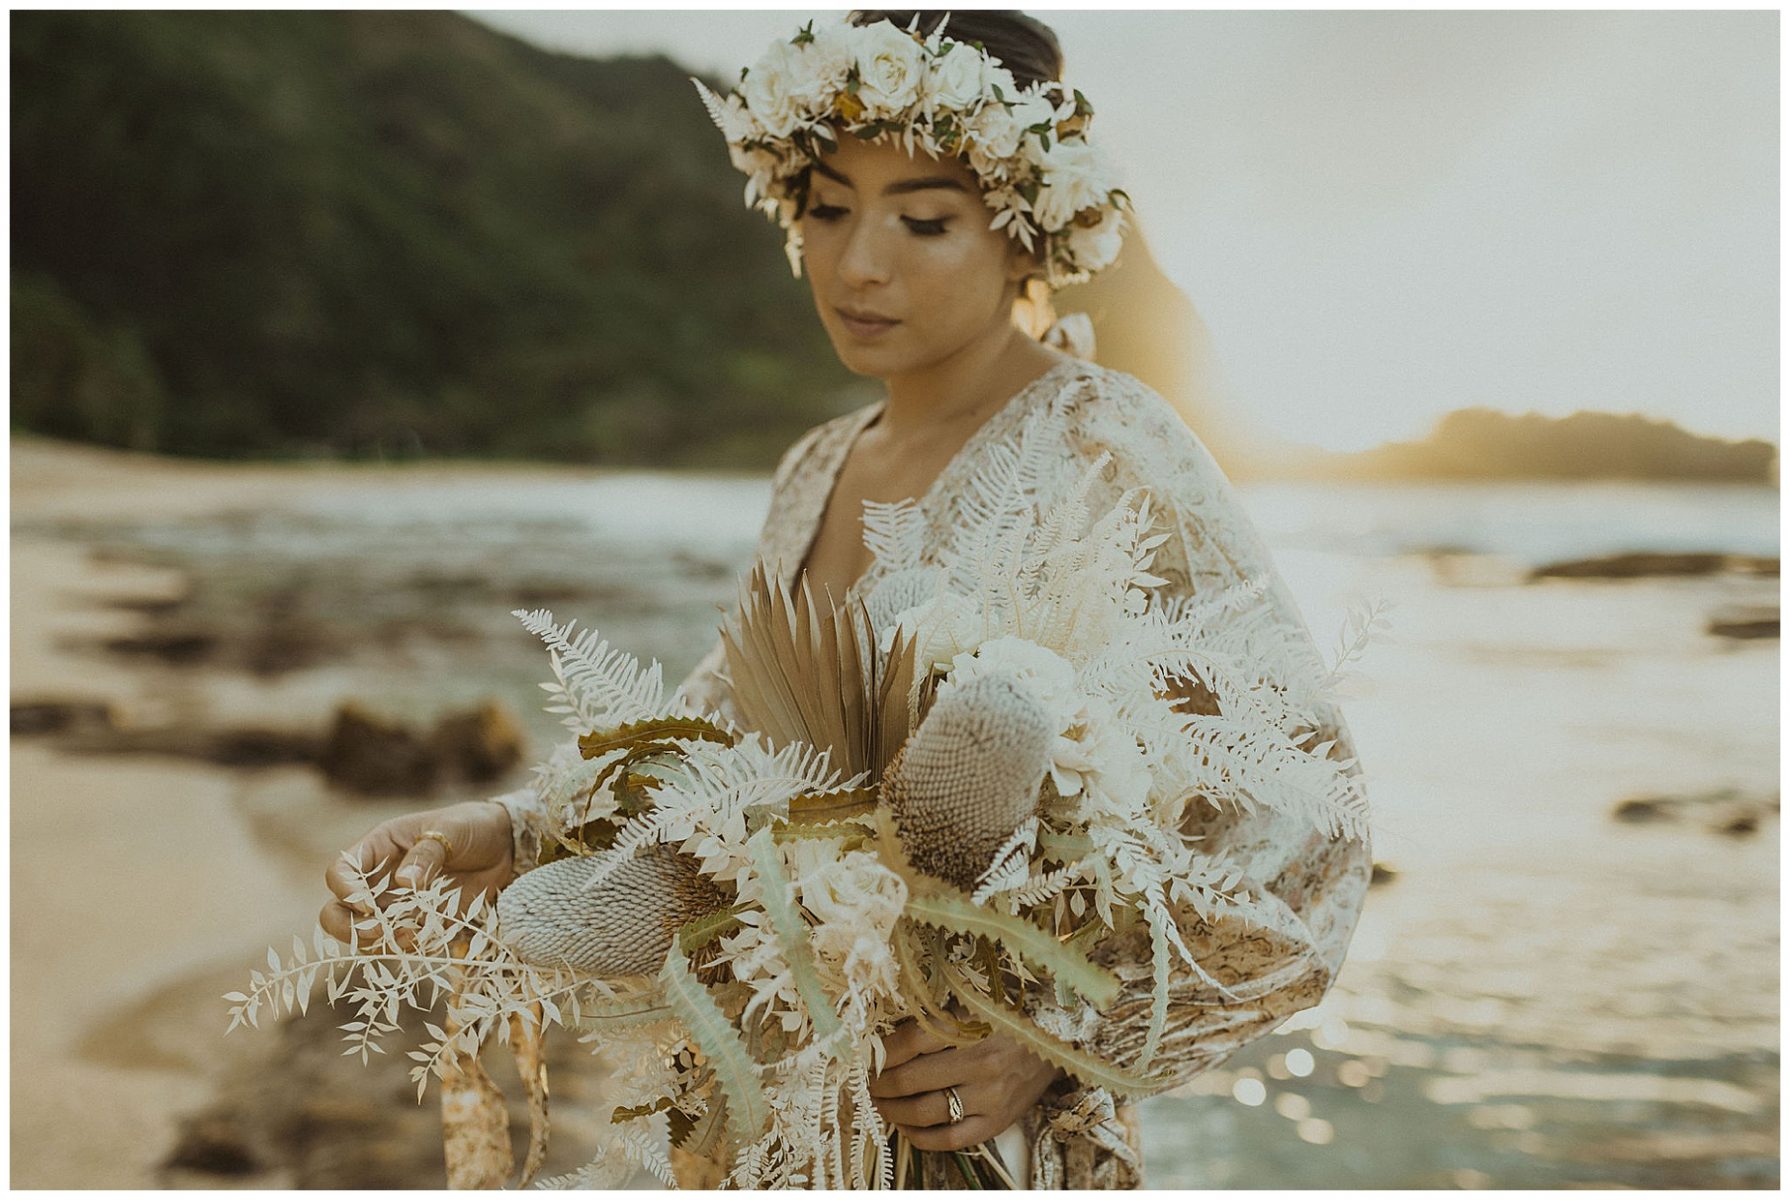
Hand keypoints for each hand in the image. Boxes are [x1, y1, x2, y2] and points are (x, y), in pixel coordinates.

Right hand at [319, 799, 515, 946]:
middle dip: (349, 928)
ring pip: (363, 935)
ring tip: (410, 937)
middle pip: (337, 911)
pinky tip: (425, 939)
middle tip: (378, 932)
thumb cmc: (471, 826)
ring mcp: (396, 905)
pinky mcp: (418, 923)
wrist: (503, 846)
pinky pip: (399, 944)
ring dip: (379, 943)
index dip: (346, 891)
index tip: (368, 906)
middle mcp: (379, 879)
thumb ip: (427, 853)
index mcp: (378, 848)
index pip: (341, 872)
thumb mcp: (451, 831)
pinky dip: (407, 948)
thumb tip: (404, 882)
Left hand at [867, 1017, 1064, 1151]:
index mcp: (973, 1028)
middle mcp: (981, 1065)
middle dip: (879, 1083)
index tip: (868, 1055)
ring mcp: (989, 1098)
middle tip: (868, 1081)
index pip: (909, 1043)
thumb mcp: (974, 1007)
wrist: (1057, 1041)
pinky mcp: (997, 1123)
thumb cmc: (1008, 1019)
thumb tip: (886, 1039)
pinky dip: (920, 1137)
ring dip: (892, 1110)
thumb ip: (936, 1020)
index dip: (881, 1052)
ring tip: (881, 1103)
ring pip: (924, 1112)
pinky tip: (906, 1127)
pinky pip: (949, 1140)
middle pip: (910, 1080)